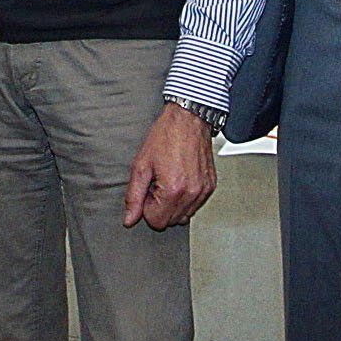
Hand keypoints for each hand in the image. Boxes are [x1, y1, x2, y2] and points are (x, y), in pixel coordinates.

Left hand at [122, 103, 219, 230]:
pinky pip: (195, 205)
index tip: (149, 189)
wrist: (188, 118)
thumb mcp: (141, 165)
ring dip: (173, 203)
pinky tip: (180, 178)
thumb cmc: (166, 136)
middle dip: (160, 206)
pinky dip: (186, 198)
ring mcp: (204, 190)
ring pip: (184, 216)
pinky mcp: (211, 186)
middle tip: (157, 183)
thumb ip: (134, 196)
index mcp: (174, 190)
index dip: (147, 207)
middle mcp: (192, 193)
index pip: (156, 221)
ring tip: (169, 179)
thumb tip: (129, 219)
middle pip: (170, 221)